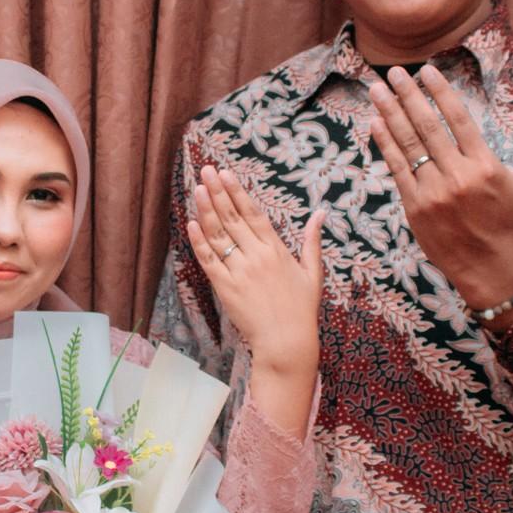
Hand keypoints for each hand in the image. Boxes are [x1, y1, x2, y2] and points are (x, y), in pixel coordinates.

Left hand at [187, 166, 324, 436]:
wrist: (287, 341)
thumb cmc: (301, 309)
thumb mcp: (312, 272)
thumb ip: (312, 241)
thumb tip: (321, 213)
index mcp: (276, 250)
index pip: (253, 214)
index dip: (238, 192)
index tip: (227, 174)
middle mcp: (256, 256)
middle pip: (232, 218)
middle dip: (217, 192)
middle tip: (206, 171)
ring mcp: (239, 271)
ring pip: (218, 235)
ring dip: (205, 210)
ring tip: (196, 188)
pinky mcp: (225, 288)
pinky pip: (209, 260)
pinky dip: (199, 241)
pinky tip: (190, 223)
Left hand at [368, 65, 512, 318]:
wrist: (488, 266)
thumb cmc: (511, 220)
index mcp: (485, 166)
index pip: (458, 119)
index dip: (440, 92)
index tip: (426, 71)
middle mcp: (457, 177)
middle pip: (427, 127)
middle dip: (408, 95)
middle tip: (395, 71)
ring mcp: (433, 192)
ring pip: (408, 145)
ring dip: (389, 113)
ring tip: (377, 89)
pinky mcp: (415, 207)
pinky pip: (397, 169)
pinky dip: (385, 144)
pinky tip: (375, 122)